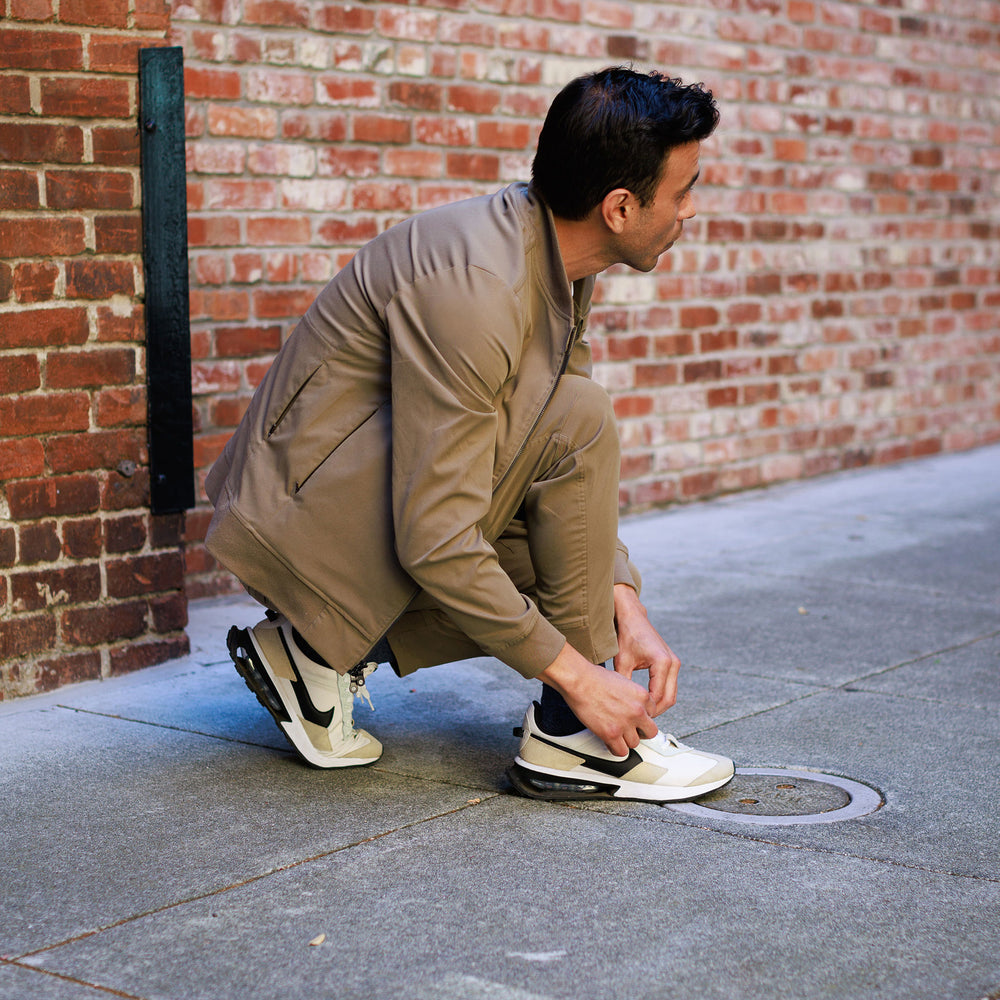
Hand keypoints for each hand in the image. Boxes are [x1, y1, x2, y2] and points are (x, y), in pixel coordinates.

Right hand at [537, 643, 657, 756]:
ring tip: (617, 735)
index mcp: (642, 695)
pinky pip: (621, 751)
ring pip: (635, 743)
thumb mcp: (622, 680)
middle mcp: (637, 710)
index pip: (652, 713)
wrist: (579, 681)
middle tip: (631, 730)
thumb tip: (630, 702)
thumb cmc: (594, 677)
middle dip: (641, 731)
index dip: (642, 716)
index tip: (635, 718)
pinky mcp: (611, 734)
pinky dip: (615, 749)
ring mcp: (625, 724)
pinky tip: (610, 742)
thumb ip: (631, 694)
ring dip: (626, 740)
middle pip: (650, 732)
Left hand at [612, 584, 680, 716]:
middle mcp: (672, 663)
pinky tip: (646, 702)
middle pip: (669, 698)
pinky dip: (660, 696)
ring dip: (659, 705)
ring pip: (671, 694)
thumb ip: (624, 684)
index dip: (647, 710)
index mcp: (662, 662)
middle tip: (640, 720)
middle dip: (655, 712)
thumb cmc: (626, 636)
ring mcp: (674, 663)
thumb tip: (622, 706)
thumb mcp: (621, 662)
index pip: (658, 696)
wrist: (632, 618)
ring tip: (642, 713)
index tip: (635, 718)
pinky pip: (669, 686)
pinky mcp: (671, 663)